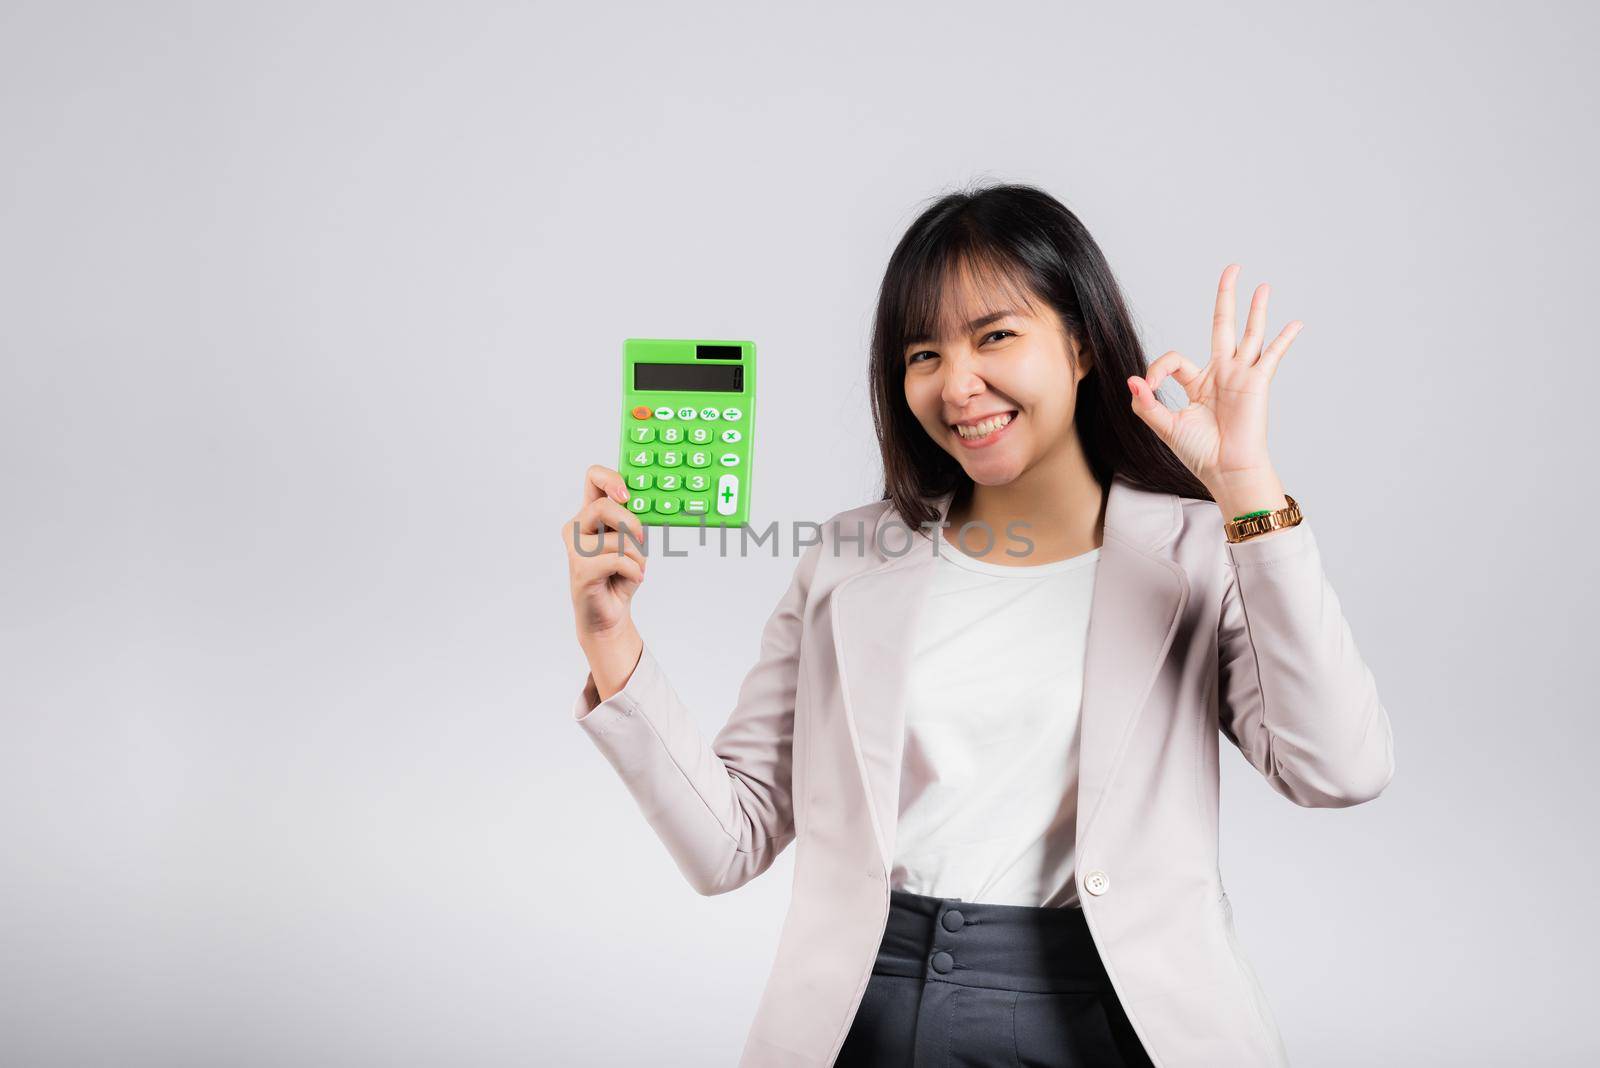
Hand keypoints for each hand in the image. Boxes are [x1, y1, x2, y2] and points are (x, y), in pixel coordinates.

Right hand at [561, 464, 648, 646]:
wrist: (609, 613)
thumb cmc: (620, 576)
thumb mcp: (632, 542)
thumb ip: (632, 521)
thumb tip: (644, 504)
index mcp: (590, 514)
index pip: (593, 478)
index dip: (611, 479)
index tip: (627, 495)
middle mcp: (577, 527)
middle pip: (604, 506)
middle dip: (631, 523)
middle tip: (642, 540)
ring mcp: (575, 548)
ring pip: (617, 539)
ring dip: (637, 556)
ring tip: (634, 569)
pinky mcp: (581, 569)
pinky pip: (618, 560)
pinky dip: (634, 570)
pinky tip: (633, 578)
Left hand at [1125, 264, 1302, 492]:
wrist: (1226, 470)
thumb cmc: (1200, 453)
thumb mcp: (1165, 425)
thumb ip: (1147, 403)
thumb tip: (1132, 379)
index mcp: (1198, 383)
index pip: (1176, 359)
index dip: (1158, 367)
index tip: (1150, 385)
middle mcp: (1222, 374)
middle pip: (1222, 326)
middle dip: (1226, 297)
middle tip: (1231, 270)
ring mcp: (1241, 376)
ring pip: (1249, 334)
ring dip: (1255, 309)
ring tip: (1262, 285)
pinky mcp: (1257, 383)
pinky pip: (1273, 356)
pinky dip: (1284, 339)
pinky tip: (1296, 323)